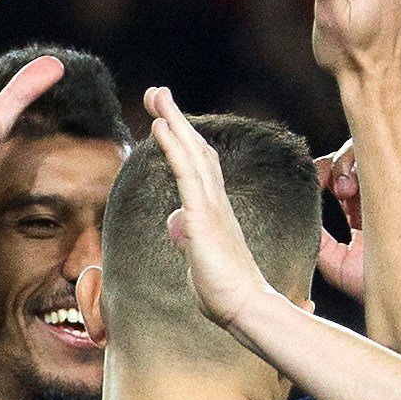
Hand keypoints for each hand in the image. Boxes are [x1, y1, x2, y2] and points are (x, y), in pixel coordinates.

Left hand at [140, 86, 276, 335]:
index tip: (165, 118)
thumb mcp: (198, 256)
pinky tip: (159, 126)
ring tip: (156, 94)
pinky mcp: (203, 217)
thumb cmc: (223, 290)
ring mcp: (210, 206)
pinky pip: (186, 174)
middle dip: (174, 118)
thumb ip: (188, 234)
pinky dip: (173, 146)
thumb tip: (176, 221)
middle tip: (156, 91)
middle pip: (195, 148)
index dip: (182, 138)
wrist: (244, 308)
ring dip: (172, 120)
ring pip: (191, 152)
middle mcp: (215, 200)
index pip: (197, 164)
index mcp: (213, 209)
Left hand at [311, 142, 400, 304]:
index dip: (325, 172)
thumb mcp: (340, 265)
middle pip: (358, 157)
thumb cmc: (385, 285)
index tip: (314, 183)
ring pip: (381, 149)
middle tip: (340, 190)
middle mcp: (383, 193)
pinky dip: (394, 152)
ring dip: (361, 159)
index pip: (340, 176)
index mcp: (362, 208)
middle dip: (342, 165)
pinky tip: (377, 173)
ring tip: (351, 189)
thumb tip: (303, 220)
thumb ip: (320, 243)